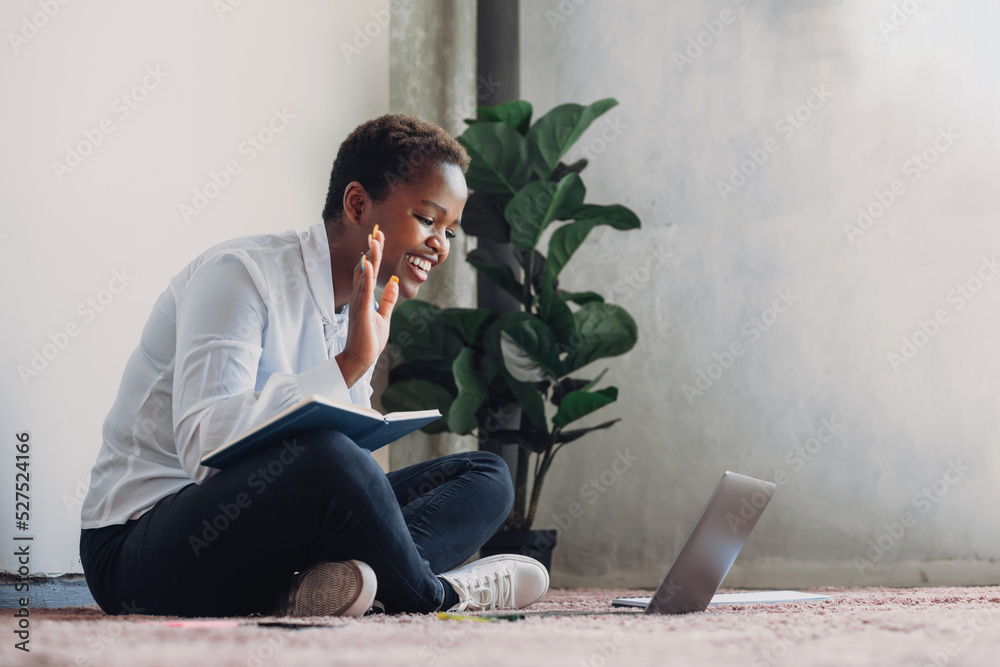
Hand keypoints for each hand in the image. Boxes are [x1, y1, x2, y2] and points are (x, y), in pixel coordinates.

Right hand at [336, 228, 398, 386]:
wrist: (360, 358)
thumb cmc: (369, 339)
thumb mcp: (383, 316)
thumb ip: (387, 299)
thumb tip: (392, 282)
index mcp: (364, 297)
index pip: (368, 271)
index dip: (373, 254)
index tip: (378, 238)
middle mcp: (359, 296)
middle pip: (364, 267)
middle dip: (371, 250)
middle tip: (377, 232)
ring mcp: (359, 303)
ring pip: (363, 275)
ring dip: (369, 257)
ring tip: (374, 241)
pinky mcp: (361, 311)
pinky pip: (363, 290)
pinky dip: (365, 276)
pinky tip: (368, 263)